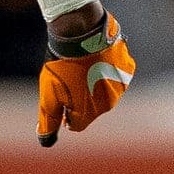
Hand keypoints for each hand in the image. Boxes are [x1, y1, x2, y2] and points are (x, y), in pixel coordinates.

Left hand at [37, 12, 134, 145]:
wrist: (80, 31)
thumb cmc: (61, 65)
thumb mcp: (48, 95)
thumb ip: (49, 120)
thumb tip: (45, 142)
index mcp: (89, 113)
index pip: (75, 124)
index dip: (65, 113)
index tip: (60, 97)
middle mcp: (109, 104)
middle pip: (91, 108)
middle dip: (80, 97)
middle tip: (70, 78)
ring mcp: (121, 85)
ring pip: (105, 90)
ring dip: (95, 83)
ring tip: (83, 66)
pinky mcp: (128, 68)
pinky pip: (116, 73)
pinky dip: (107, 68)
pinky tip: (96, 57)